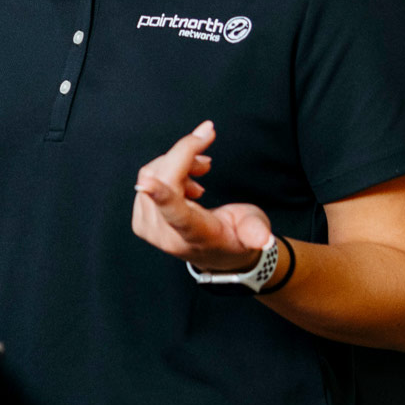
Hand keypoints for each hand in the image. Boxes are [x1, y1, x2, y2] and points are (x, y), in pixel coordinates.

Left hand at [132, 120, 272, 271]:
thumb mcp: (253, 231)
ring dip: (179, 163)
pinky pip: (148, 177)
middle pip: (164, 179)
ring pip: (153, 173)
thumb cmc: (236, 237)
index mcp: (195, 235)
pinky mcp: (139, 217)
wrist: (216, 252)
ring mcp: (148, 227)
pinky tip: (187, 179)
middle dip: (186, 154)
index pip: (176, 214)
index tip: (149, 183)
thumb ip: (255, 232)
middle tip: (208, 151)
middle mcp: (166, 233)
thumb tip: (264, 239)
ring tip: (202, 169)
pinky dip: (169, 169)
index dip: (162, 195)